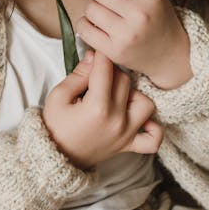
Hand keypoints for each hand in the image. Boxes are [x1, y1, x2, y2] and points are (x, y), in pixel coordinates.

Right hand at [42, 50, 163, 169]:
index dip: (100, 55)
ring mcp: (126, 134)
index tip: (95, 52)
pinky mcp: (129, 145)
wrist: (56, 157)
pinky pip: (154, 137)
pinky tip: (137, 117)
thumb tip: (94, 56)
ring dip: (132, 94)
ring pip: (145, 102)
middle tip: (97, 75)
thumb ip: (78, 75)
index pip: (106, 68)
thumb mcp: (58, 96)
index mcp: (97, 107)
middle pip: (125, 80)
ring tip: (115, 95)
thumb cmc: (55, 126)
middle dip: (111, 72)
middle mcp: (116, 120)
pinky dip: (152, 126)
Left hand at [76, 0, 192, 88]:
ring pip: (90, 8)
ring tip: (101, 10)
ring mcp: (126, 34)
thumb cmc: (157, 19)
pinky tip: (95, 24)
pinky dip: (85, 23)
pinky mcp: (114, 51)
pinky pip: (85, 29)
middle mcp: (140, 14)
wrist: (170, 55)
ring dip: (90, 6)